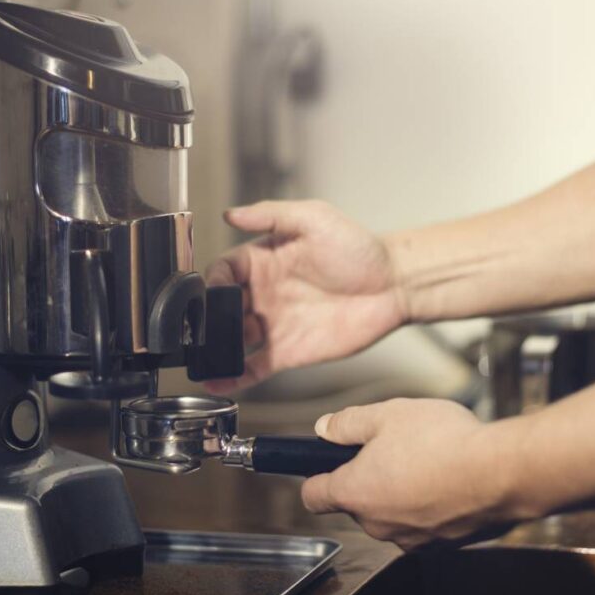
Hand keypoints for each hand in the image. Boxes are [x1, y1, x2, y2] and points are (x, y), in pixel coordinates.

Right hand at [204, 200, 406, 393]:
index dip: (211, 282)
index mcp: (262, 260)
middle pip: (220, 309)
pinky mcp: (287, 353)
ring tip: (202, 359)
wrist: (393, 285)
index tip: (209, 293)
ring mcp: (273, 325)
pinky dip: (233, 376)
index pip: (222, 271)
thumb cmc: (358, 247)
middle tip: (201, 331)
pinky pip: (253, 367)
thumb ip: (270, 215)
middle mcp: (262, 294)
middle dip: (206, 320)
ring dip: (215, 350)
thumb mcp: (313, 219)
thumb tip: (229, 214)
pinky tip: (217, 381)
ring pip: (232, 341)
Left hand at [301, 399, 525, 550]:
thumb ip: (347, 423)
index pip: (313, 496)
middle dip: (369, 478)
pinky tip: (448, 480)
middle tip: (393, 448)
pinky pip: (424, 524)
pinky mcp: (442, 545)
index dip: (315, 478)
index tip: (322, 468)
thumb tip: (325, 428)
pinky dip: (430, 506)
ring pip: (392, 514)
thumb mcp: (386, 415)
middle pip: (357, 503)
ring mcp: (411, 539)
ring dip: (401, 493)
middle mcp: (377, 524)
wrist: (503, 472)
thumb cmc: (444, 442)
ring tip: (427, 461)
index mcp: (355, 492)